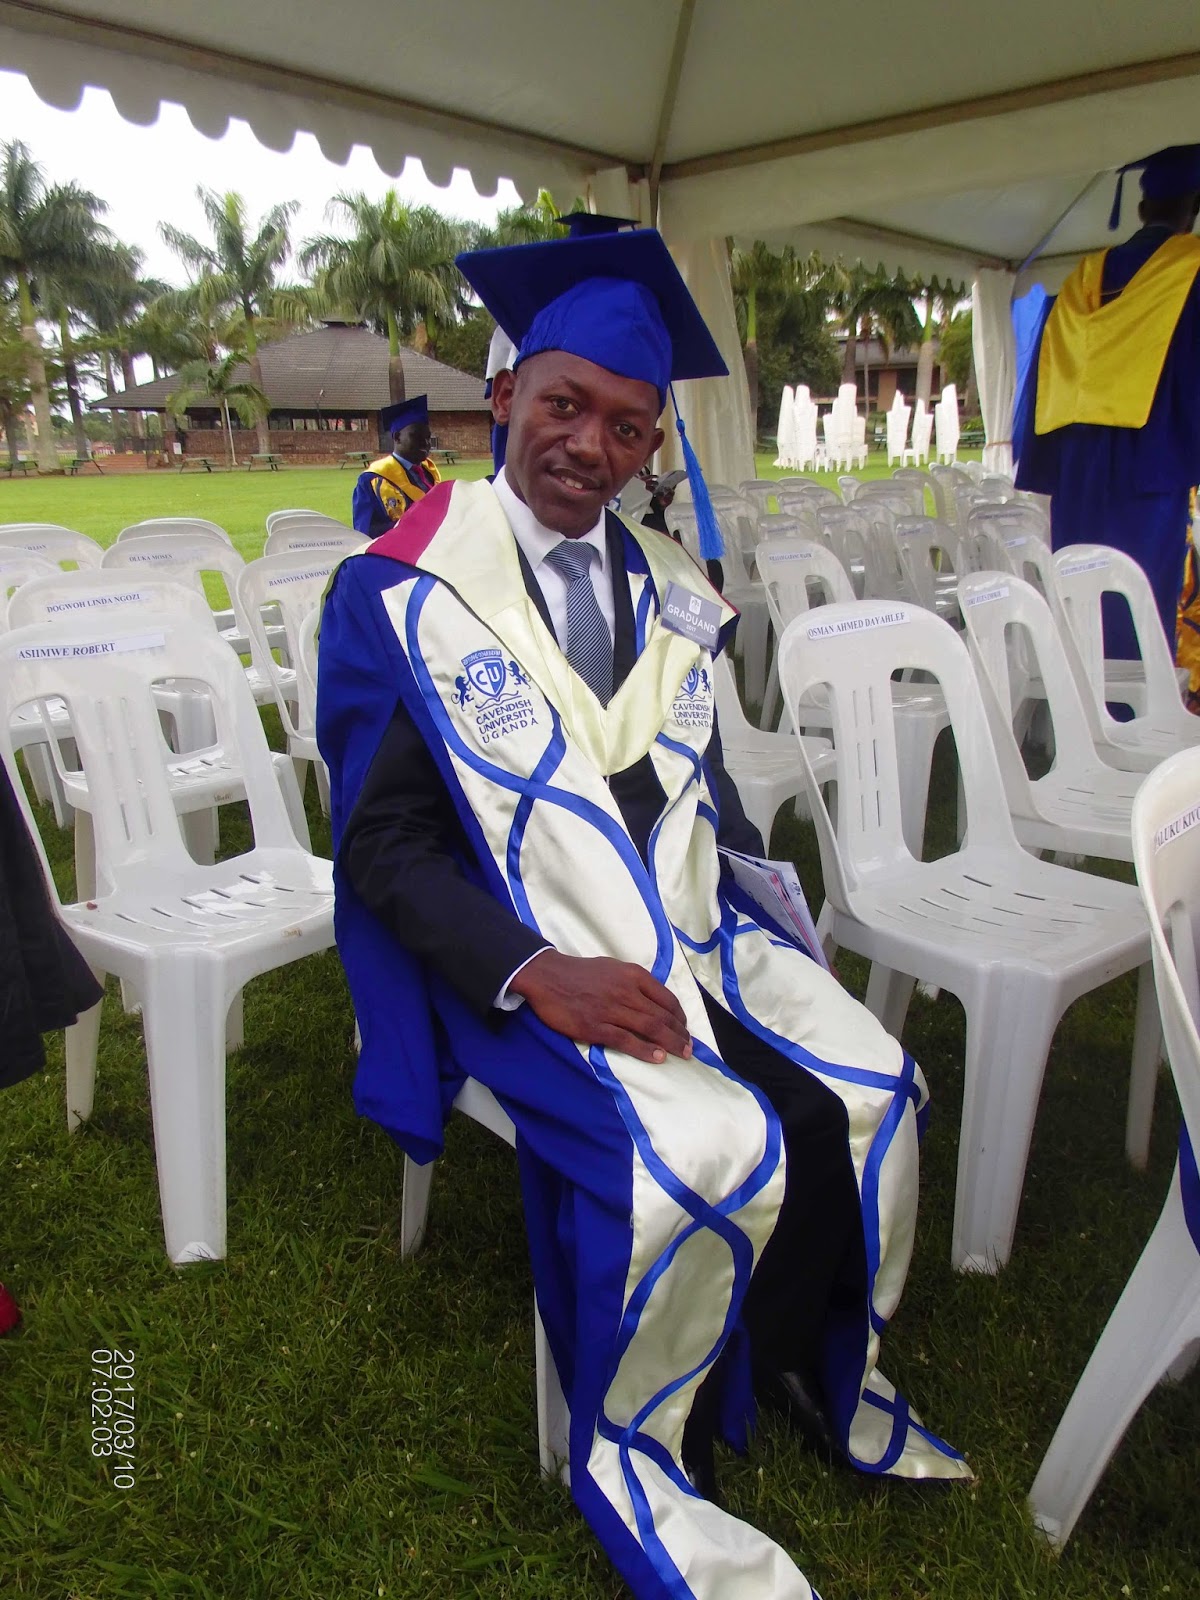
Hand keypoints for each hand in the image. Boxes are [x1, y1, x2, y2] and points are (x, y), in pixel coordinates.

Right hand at [509, 951, 691, 1063]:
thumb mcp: (613, 968)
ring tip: (682, 1055)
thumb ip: (634, 983)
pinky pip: (626, 1040)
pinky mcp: (596, 1026)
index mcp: (633, 975)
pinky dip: (645, 1050)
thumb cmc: (580, 973)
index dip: (680, 1017)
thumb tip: (653, 1001)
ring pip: (650, 1028)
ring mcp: (611, 1009)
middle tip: (690, 1049)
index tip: (684, 1029)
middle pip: (662, 1016)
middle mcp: (626, 991)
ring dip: (670, 1043)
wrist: (547, 976)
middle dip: (680, 1034)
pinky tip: (658, 1058)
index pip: (667, 998)